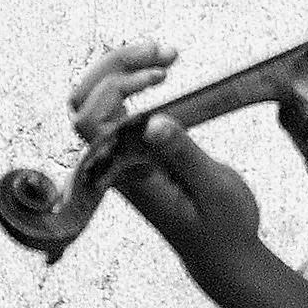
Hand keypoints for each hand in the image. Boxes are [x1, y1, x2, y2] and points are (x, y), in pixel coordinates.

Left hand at [74, 44, 266, 282]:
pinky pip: (118, 107)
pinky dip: (135, 79)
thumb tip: (155, 121)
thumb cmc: (223, 228)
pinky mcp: (138, 149)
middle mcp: (116, 162)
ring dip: (125, 68)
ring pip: (97, 100)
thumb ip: (183, 155)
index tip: (162, 77)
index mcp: (127, 174)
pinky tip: (166, 67)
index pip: (90, 120)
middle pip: (84, 101)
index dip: (114, 87)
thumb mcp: (214, 190)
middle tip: (166, 53)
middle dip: (116, 66)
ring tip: (170, 54)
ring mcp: (124, 154)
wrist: (223, 255)